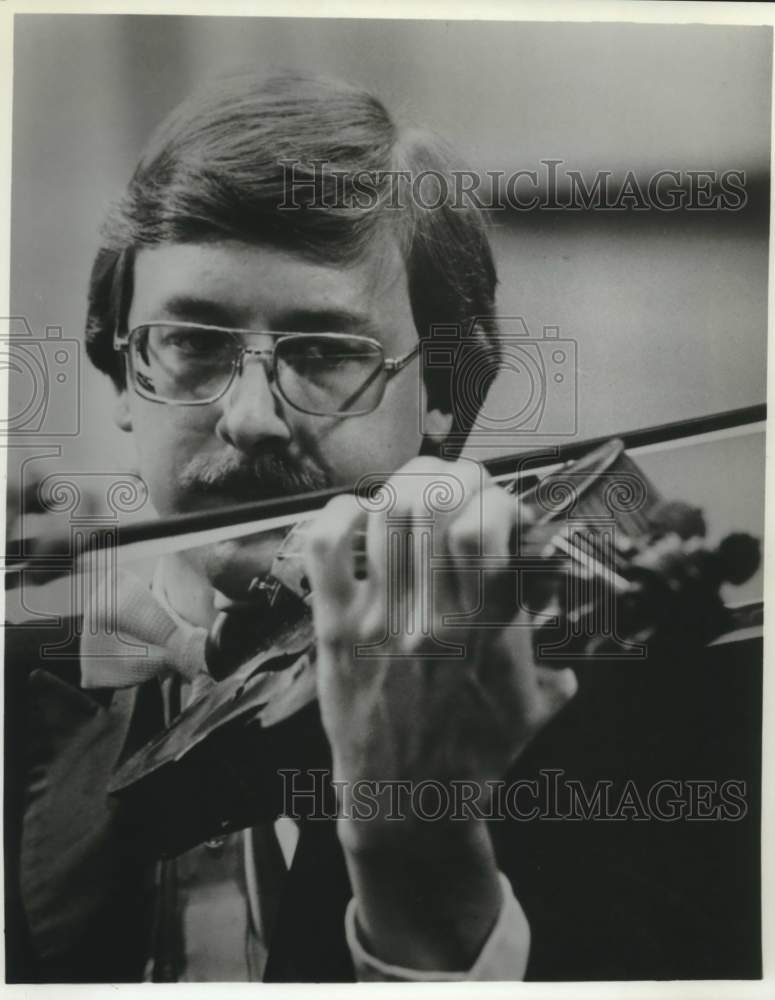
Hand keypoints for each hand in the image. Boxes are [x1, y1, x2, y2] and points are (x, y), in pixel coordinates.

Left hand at [304, 456, 576, 836]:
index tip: (500, 507)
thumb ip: (557, 661)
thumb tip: (566, 628)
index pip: (487, 527)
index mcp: (488, 630)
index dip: (495, 496)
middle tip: (458, 483)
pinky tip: (356, 513)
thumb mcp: (533, 707)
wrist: (407, 803)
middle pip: (434, 504)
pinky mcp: (336, 630)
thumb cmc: (470, 755)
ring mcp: (379, 620)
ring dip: (404, 485)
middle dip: (453, 475)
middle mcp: (433, 617)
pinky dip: (339, 515)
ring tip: (416, 489)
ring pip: (385, 515)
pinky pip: (327, 551)